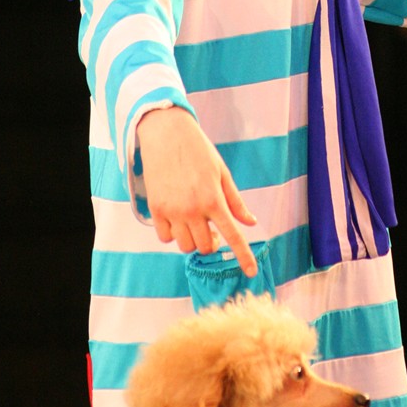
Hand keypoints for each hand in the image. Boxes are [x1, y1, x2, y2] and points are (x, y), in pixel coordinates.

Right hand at [137, 106, 258, 276]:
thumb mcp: (222, 172)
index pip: (232, 236)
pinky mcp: (155, 209)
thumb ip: (235, 201)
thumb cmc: (199, 151)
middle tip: (211, 226)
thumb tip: (251, 222)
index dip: (243, 256)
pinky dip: (173, 233)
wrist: (167, 133)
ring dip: (192, 239)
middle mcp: (193, 209)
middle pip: (205, 246)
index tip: (251, 272)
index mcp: (213, 199)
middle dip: (210, 241)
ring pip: (185, 246)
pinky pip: (165, 237)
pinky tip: (177, 218)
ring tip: (193, 220)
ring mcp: (172, 211)